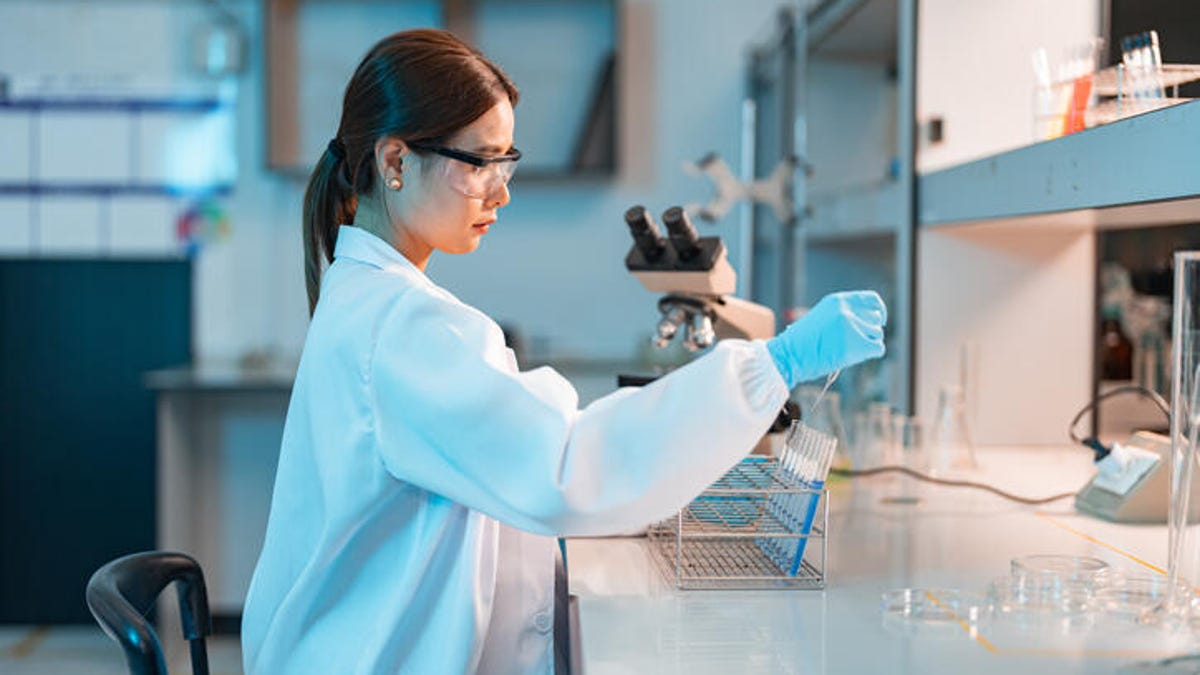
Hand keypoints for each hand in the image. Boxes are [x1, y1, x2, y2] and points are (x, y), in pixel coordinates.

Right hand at [766, 291, 886, 388]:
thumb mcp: (820, 317)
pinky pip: (878, 348)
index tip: (880, 320)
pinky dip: (871, 353)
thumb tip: (865, 322)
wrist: (789, 356)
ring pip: (877, 335)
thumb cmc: (801, 342)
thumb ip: (841, 315)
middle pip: (875, 318)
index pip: (871, 299)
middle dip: (870, 330)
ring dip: (868, 343)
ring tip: (850, 350)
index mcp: (837, 300)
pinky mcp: (856, 344)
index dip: (879, 310)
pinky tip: (857, 356)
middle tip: (858, 341)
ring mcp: (852, 327)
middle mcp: (846, 310)